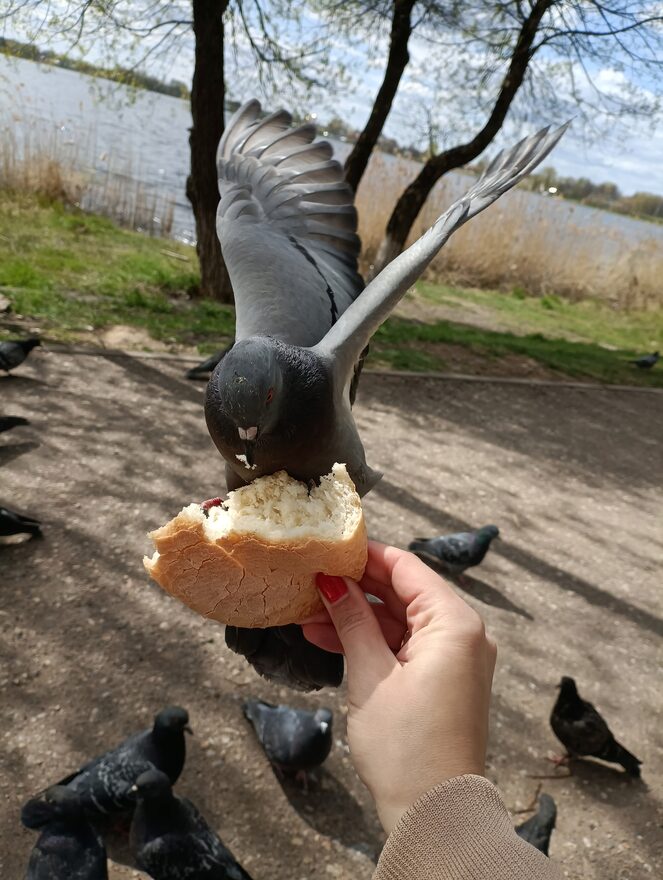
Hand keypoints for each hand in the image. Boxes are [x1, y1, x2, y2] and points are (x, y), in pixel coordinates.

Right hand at [303, 541, 496, 833]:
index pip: (407, 567)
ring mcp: (455, 658)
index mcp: (456, 623)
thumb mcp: (371, 675)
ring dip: (358, 618)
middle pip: (404, 592)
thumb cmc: (408, 747)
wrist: (436, 814)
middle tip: (313, 583)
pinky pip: (405, 646)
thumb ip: (353, 620)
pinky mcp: (443, 679)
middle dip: (356, 589)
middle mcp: (463, 634)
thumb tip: (333, 581)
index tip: (330, 550)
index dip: (365, 556)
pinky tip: (330, 639)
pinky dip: (372, 642)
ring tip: (309, 616)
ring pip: (400, 620)